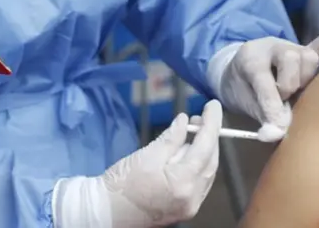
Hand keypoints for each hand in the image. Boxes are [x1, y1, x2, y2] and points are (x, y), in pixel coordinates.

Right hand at [102, 100, 222, 227]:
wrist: (105, 213)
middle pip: (211, 161)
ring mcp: (190, 207)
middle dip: (208, 137)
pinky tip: (186, 154)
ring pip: (207, 172)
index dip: (212, 123)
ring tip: (191, 133)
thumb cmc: (121, 184)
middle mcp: (192, 198)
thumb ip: (170, 138)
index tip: (213, 105)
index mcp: (182, 183)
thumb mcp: (146, 155)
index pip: (206, 147)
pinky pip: (199, 183)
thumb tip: (185, 121)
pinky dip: (197, 165)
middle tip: (198, 118)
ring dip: (203, 151)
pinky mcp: (184, 209)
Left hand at [218, 29, 318, 136]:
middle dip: (288, 85)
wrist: (237, 70)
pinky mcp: (304, 51)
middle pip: (291, 59)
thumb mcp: (243, 103)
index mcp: (250, 58)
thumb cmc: (242, 88)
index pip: (265, 80)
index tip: (277, 128)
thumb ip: (262, 116)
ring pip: (308, 57)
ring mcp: (290, 46)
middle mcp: (273, 47)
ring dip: (304, 77)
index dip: (272, 107)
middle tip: (282, 99)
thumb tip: (277, 134)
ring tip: (296, 89)